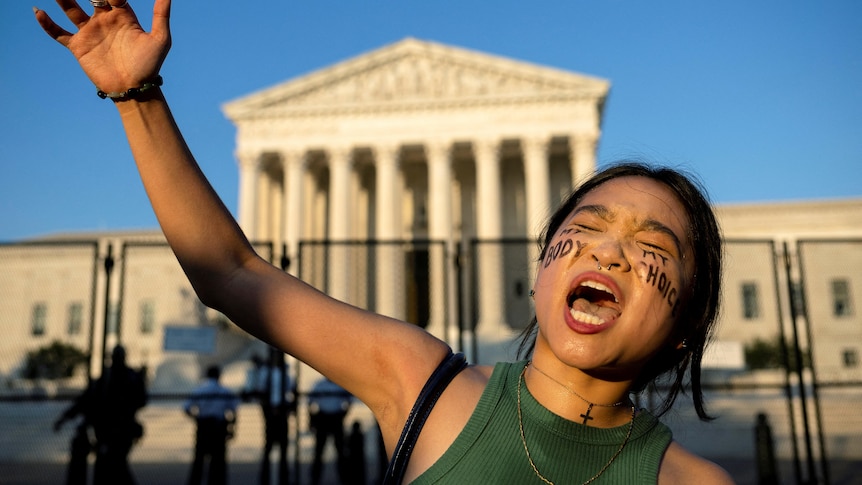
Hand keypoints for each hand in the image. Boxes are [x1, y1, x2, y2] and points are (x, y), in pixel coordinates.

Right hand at [34, 0, 171, 94]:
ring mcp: (90, 32)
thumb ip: (161, 15)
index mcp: (123, 15)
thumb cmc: (149, 65)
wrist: (134, 88)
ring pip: (70, 9)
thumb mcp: (160, 39)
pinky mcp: (78, 46)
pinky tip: (38, 11)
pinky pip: (58, 33)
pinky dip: (47, 24)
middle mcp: (104, 20)